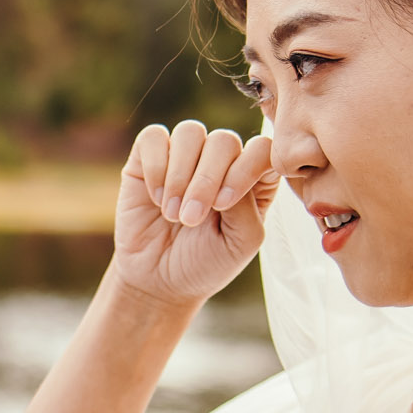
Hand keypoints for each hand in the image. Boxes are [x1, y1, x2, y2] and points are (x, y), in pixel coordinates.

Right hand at [112, 119, 276, 308]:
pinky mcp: (150, 156)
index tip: (224, 205)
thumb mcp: (240, 243)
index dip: (245, 169)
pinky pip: (154, 137)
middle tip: (190, 220)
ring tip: (173, 214)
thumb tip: (227, 169)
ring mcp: (186, 154)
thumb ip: (246, 206)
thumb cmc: (205, 263)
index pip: (262, 150)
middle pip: (225, 140)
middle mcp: (223, 160)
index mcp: (254, 179)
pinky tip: (156, 198)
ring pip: (190, 132)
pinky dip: (155, 167)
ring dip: (180, 175)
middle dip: (207, 180)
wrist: (156, 280)